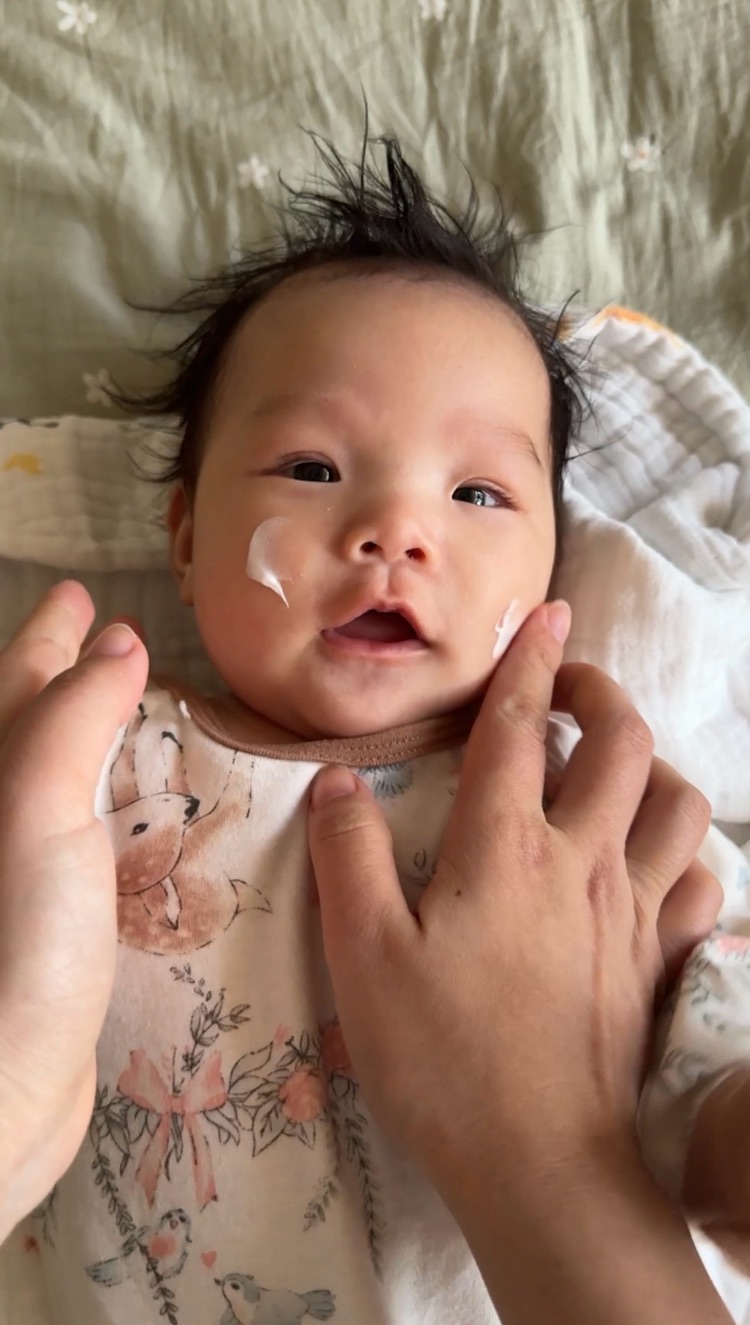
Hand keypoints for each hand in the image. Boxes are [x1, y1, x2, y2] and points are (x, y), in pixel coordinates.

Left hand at [0, 581, 147, 1236]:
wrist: (2, 1086)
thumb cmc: (15, 943)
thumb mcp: (37, 809)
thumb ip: (73, 718)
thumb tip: (116, 641)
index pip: (17, 680)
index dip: (49, 631)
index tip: (81, 591)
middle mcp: (1, 817)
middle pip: (32, 723)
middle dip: (67, 675)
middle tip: (116, 639)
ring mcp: (21, 871)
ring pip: (56, 780)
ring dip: (92, 738)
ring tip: (138, 710)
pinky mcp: (50, 922)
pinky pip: (81, 836)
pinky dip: (111, 806)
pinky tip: (142, 813)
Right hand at [307, 600, 720, 1203]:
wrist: (541, 1162)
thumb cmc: (443, 1058)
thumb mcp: (364, 957)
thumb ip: (349, 857)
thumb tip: (339, 783)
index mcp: (505, 846)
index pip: (520, 725)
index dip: (529, 658)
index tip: (544, 613)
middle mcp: (581, 859)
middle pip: (620, 741)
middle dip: (598, 690)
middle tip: (566, 689)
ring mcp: (632, 909)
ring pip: (677, 800)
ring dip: (650, 764)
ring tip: (610, 768)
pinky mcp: (659, 958)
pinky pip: (700, 879)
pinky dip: (683, 851)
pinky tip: (649, 860)